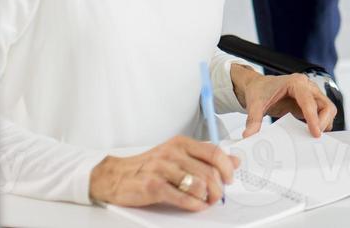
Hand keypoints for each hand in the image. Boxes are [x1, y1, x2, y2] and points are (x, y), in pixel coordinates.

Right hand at [87, 135, 237, 209]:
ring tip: (206, 201)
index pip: (213, 152)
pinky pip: (181, 197)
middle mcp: (172, 153)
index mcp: (181, 143)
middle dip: (218, 187)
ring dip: (207, 197)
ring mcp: (162, 169)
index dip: (226, 167)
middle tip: (217, 195)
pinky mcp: (153, 186)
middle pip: (208, 171)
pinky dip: (194, 204)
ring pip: (198, 184)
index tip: (230, 179)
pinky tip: (197, 206)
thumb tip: (234, 161)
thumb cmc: (149, 166)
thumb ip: (205, 158)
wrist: (115, 176)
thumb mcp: (178, 156)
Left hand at [231, 67, 337, 138]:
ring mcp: (311, 95)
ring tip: (311, 136)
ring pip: (327, 110)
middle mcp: (307, 87)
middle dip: (323, 122)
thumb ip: (253, 120)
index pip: (310, 102)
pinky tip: (309, 133)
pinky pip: (321, 114)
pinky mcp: (310, 104)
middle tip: (313, 136)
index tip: (315, 134)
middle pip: (326, 105)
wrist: (258, 86)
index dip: (314, 119)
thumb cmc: (259, 91)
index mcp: (296, 83)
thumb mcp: (254, 104)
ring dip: (323, 123)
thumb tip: (249, 136)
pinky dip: (319, 124)